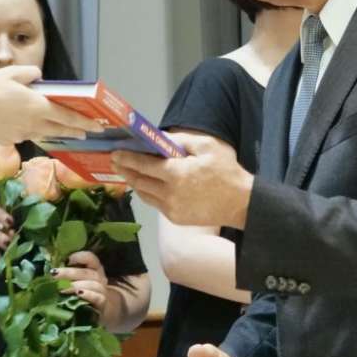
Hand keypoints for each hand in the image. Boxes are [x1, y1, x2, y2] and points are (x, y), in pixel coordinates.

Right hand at [0, 66, 100, 145]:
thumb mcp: (10, 73)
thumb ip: (30, 74)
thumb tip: (39, 77)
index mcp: (37, 107)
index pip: (68, 117)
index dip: (84, 122)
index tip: (96, 126)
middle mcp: (33, 124)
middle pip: (60, 129)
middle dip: (75, 131)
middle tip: (87, 132)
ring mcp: (22, 134)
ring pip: (44, 133)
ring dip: (56, 131)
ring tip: (63, 129)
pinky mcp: (10, 140)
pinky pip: (27, 134)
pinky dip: (32, 130)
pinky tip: (28, 124)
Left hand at [52, 251, 108, 309]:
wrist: (100, 310)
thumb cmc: (84, 293)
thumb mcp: (77, 282)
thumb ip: (67, 275)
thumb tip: (50, 271)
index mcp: (94, 269)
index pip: (90, 258)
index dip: (79, 257)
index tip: (66, 260)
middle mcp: (100, 278)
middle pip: (87, 272)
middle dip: (69, 273)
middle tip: (54, 274)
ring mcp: (102, 291)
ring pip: (93, 284)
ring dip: (76, 285)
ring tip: (62, 289)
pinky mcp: (102, 304)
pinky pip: (98, 297)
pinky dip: (89, 295)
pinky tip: (79, 294)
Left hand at [113, 133, 251, 228]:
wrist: (241, 203)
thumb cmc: (226, 171)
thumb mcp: (207, 146)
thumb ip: (180, 140)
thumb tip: (159, 137)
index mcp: (176, 173)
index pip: (143, 165)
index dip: (126, 158)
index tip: (115, 153)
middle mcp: (169, 193)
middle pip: (139, 181)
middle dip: (125, 170)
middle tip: (115, 161)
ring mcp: (171, 208)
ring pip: (144, 194)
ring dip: (134, 182)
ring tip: (127, 172)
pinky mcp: (175, 218)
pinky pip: (155, 203)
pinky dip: (148, 193)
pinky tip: (146, 185)